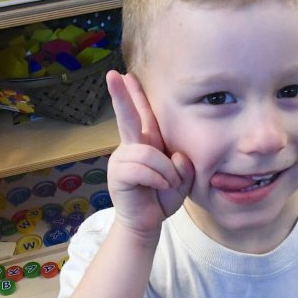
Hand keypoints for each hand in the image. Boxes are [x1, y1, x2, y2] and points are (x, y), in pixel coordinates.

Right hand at [106, 71, 193, 240]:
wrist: (147, 222)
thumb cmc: (162, 196)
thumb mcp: (182, 180)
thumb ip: (184, 166)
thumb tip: (176, 157)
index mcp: (146, 142)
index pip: (142, 114)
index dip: (134, 94)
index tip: (125, 75)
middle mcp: (131, 146)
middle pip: (128, 117)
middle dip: (121, 95)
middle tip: (113, 75)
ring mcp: (122, 159)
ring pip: (149, 153)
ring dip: (166, 172)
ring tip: (167, 184)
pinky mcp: (118, 174)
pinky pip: (144, 169)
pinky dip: (158, 179)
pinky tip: (160, 187)